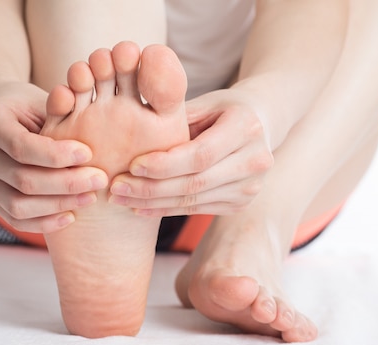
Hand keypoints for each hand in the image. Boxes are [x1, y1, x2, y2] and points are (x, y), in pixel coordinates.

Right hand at [0, 82, 107, 232]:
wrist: (4, 117)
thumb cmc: (31, 107)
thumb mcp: (44, 101)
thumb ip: (61, 111)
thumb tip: (87, 120)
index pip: (21, 146)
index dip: (56, 155)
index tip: (88, 154)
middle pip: (22, 179)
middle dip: (66, 183)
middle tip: (99, 179)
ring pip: (18, 205)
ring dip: (58, 204)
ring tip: (90, 197)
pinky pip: (15, 220)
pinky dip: (44, 223)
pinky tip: (71, 216)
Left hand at [109, 89, 273, 215]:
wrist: (261, 124)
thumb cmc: (223, 108)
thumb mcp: (204, 102)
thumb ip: (175, 115)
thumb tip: (131, 125)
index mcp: (246, 127)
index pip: (200, 154)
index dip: (164, 164)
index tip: (132, 165)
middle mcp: (256, 161)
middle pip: (195, 182)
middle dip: (151, 188)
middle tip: (116, 187)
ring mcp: (251, 187)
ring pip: (193, 200)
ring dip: (153, 203)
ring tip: (121, 199)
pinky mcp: (241, 203)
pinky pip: (196, 208)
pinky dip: (165, 210)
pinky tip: (140, 207)